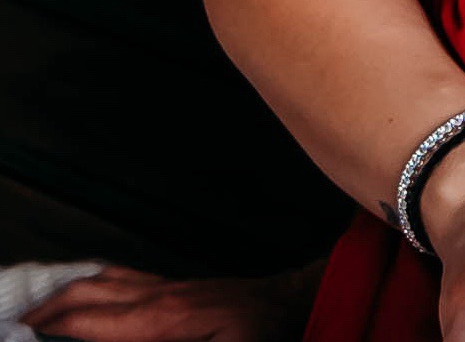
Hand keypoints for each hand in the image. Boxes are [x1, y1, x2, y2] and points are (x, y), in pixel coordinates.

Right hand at [30, 267, 323, 341]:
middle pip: (88, 292)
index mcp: (159, 320)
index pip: (91, 322)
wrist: (291, 303)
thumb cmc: (259, 335)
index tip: (24, 335)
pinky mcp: (175, 285)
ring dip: (65, 290)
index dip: (54, 328)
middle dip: (47, 308)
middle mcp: (157, 296)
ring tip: (38, 308)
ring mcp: (166, 286)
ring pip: (103, 278)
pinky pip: (124, 276)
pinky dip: (93, 280)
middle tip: (18, 324)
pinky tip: (84, 286)